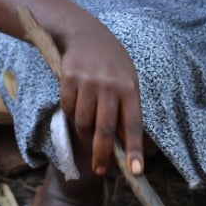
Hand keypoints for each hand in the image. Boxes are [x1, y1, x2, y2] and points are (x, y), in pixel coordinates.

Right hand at [58, 14, 143, 175]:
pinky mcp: (69, 78)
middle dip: (103, 155)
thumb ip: (126, 113)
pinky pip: (69, 110)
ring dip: (85, 133)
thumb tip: (125, 148)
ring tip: (88, 127)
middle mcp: (110, 85)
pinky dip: (72, 115)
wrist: (86, 34)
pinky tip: (78, 106)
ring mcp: (88, 81)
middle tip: (101, 170)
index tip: (135, 171)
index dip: (135, 150)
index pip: (133, 125)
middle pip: (105, 130)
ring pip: (84, 123)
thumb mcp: (127, 84)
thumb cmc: (112, 67)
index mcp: (130, 88)